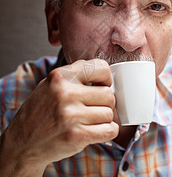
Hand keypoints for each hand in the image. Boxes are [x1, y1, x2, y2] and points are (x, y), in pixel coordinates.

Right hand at [0, 59, 118, 175]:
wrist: (22, 143)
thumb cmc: (40, 111)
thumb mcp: (51, 84)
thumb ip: (75, 76)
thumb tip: (105, 75)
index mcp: (61, 76)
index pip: (101, 68)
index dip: (106, 78)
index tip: (103, 85)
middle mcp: (66, 93)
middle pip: (108, 94)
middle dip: (106, 102)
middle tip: (95, 108)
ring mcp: (71, 115)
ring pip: (109, 113)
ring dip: (104, 119)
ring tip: (90, 121)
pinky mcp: (77, 135)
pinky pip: (110, 130)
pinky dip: (107, 132)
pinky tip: (96, 131)